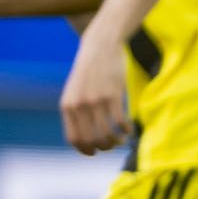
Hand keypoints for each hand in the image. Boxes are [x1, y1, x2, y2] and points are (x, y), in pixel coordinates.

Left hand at [60, 28, 130, 155]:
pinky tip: (129, 129)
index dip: (86, 150)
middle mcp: (79, 105)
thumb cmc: (89, 71)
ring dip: (116, 141)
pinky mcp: (112, 95)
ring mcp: (96, 100)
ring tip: (122, 139)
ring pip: (106, 134)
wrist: (100, 46)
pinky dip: (127, 130)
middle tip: (112, 145)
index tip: (96, 152)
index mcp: (68, 106)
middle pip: (91, 140)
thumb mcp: (75, 90)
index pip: (74, 139)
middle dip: (103, 147)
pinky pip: (120, 122)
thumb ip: (76, 111)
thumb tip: (84, 137)